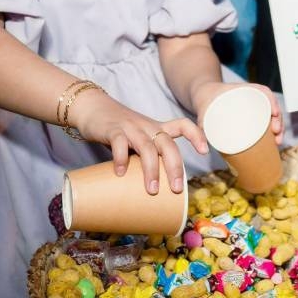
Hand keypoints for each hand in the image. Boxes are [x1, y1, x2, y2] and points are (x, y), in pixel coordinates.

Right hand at [71, 89, 207, 194]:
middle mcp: (147, 126)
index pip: (183, 125)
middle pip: (168, 144)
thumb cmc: (119, 129)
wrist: (92, 107)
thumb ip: (145, 158)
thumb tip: (153, 190)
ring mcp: (130, 127)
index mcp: (157, 128)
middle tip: (176, 189)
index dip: (196, 135)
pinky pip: (119, 143)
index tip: (204, 151)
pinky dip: (120, 158)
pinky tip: (119, 174)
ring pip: (147, 147)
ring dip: (151, 169)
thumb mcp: (138, 139)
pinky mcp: (112, 130)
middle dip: (175, 167)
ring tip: (152, 190)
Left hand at [191, 82, 283, 144]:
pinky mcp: (252, 114)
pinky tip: (274, 140)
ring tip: (277, 141)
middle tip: (276, 134)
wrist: (202, 96)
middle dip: (278, 119)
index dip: (272, 101)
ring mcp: (252, 105)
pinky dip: (272, 128)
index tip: (274, 113)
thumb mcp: (201, 115)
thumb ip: (200, 132)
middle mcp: (250, 96)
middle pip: (270, 104)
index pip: (262, 91)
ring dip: (278, 126)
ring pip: (271, 113)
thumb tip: (204, 151)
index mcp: (241, 90)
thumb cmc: (203, 103)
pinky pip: (266, 118)